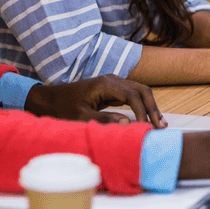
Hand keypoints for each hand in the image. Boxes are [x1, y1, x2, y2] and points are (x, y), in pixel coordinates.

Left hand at [24, 74, 164, 127]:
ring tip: (159, 123)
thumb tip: (128, 123)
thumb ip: (104, 120)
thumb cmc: (62, 108)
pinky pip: (132, 96)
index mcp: (105, 84)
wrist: (48, 100)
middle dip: (153, 108)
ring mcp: (113, 84)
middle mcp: (112, 80)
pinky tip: (146, 119)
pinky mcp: (111, 90)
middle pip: (141, 90)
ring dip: (149, 106)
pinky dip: (141, 106)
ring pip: (139, 92)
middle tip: (161, 126)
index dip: (142, 112)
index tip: (145, 128)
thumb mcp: (80, 117)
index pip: (132, 96)